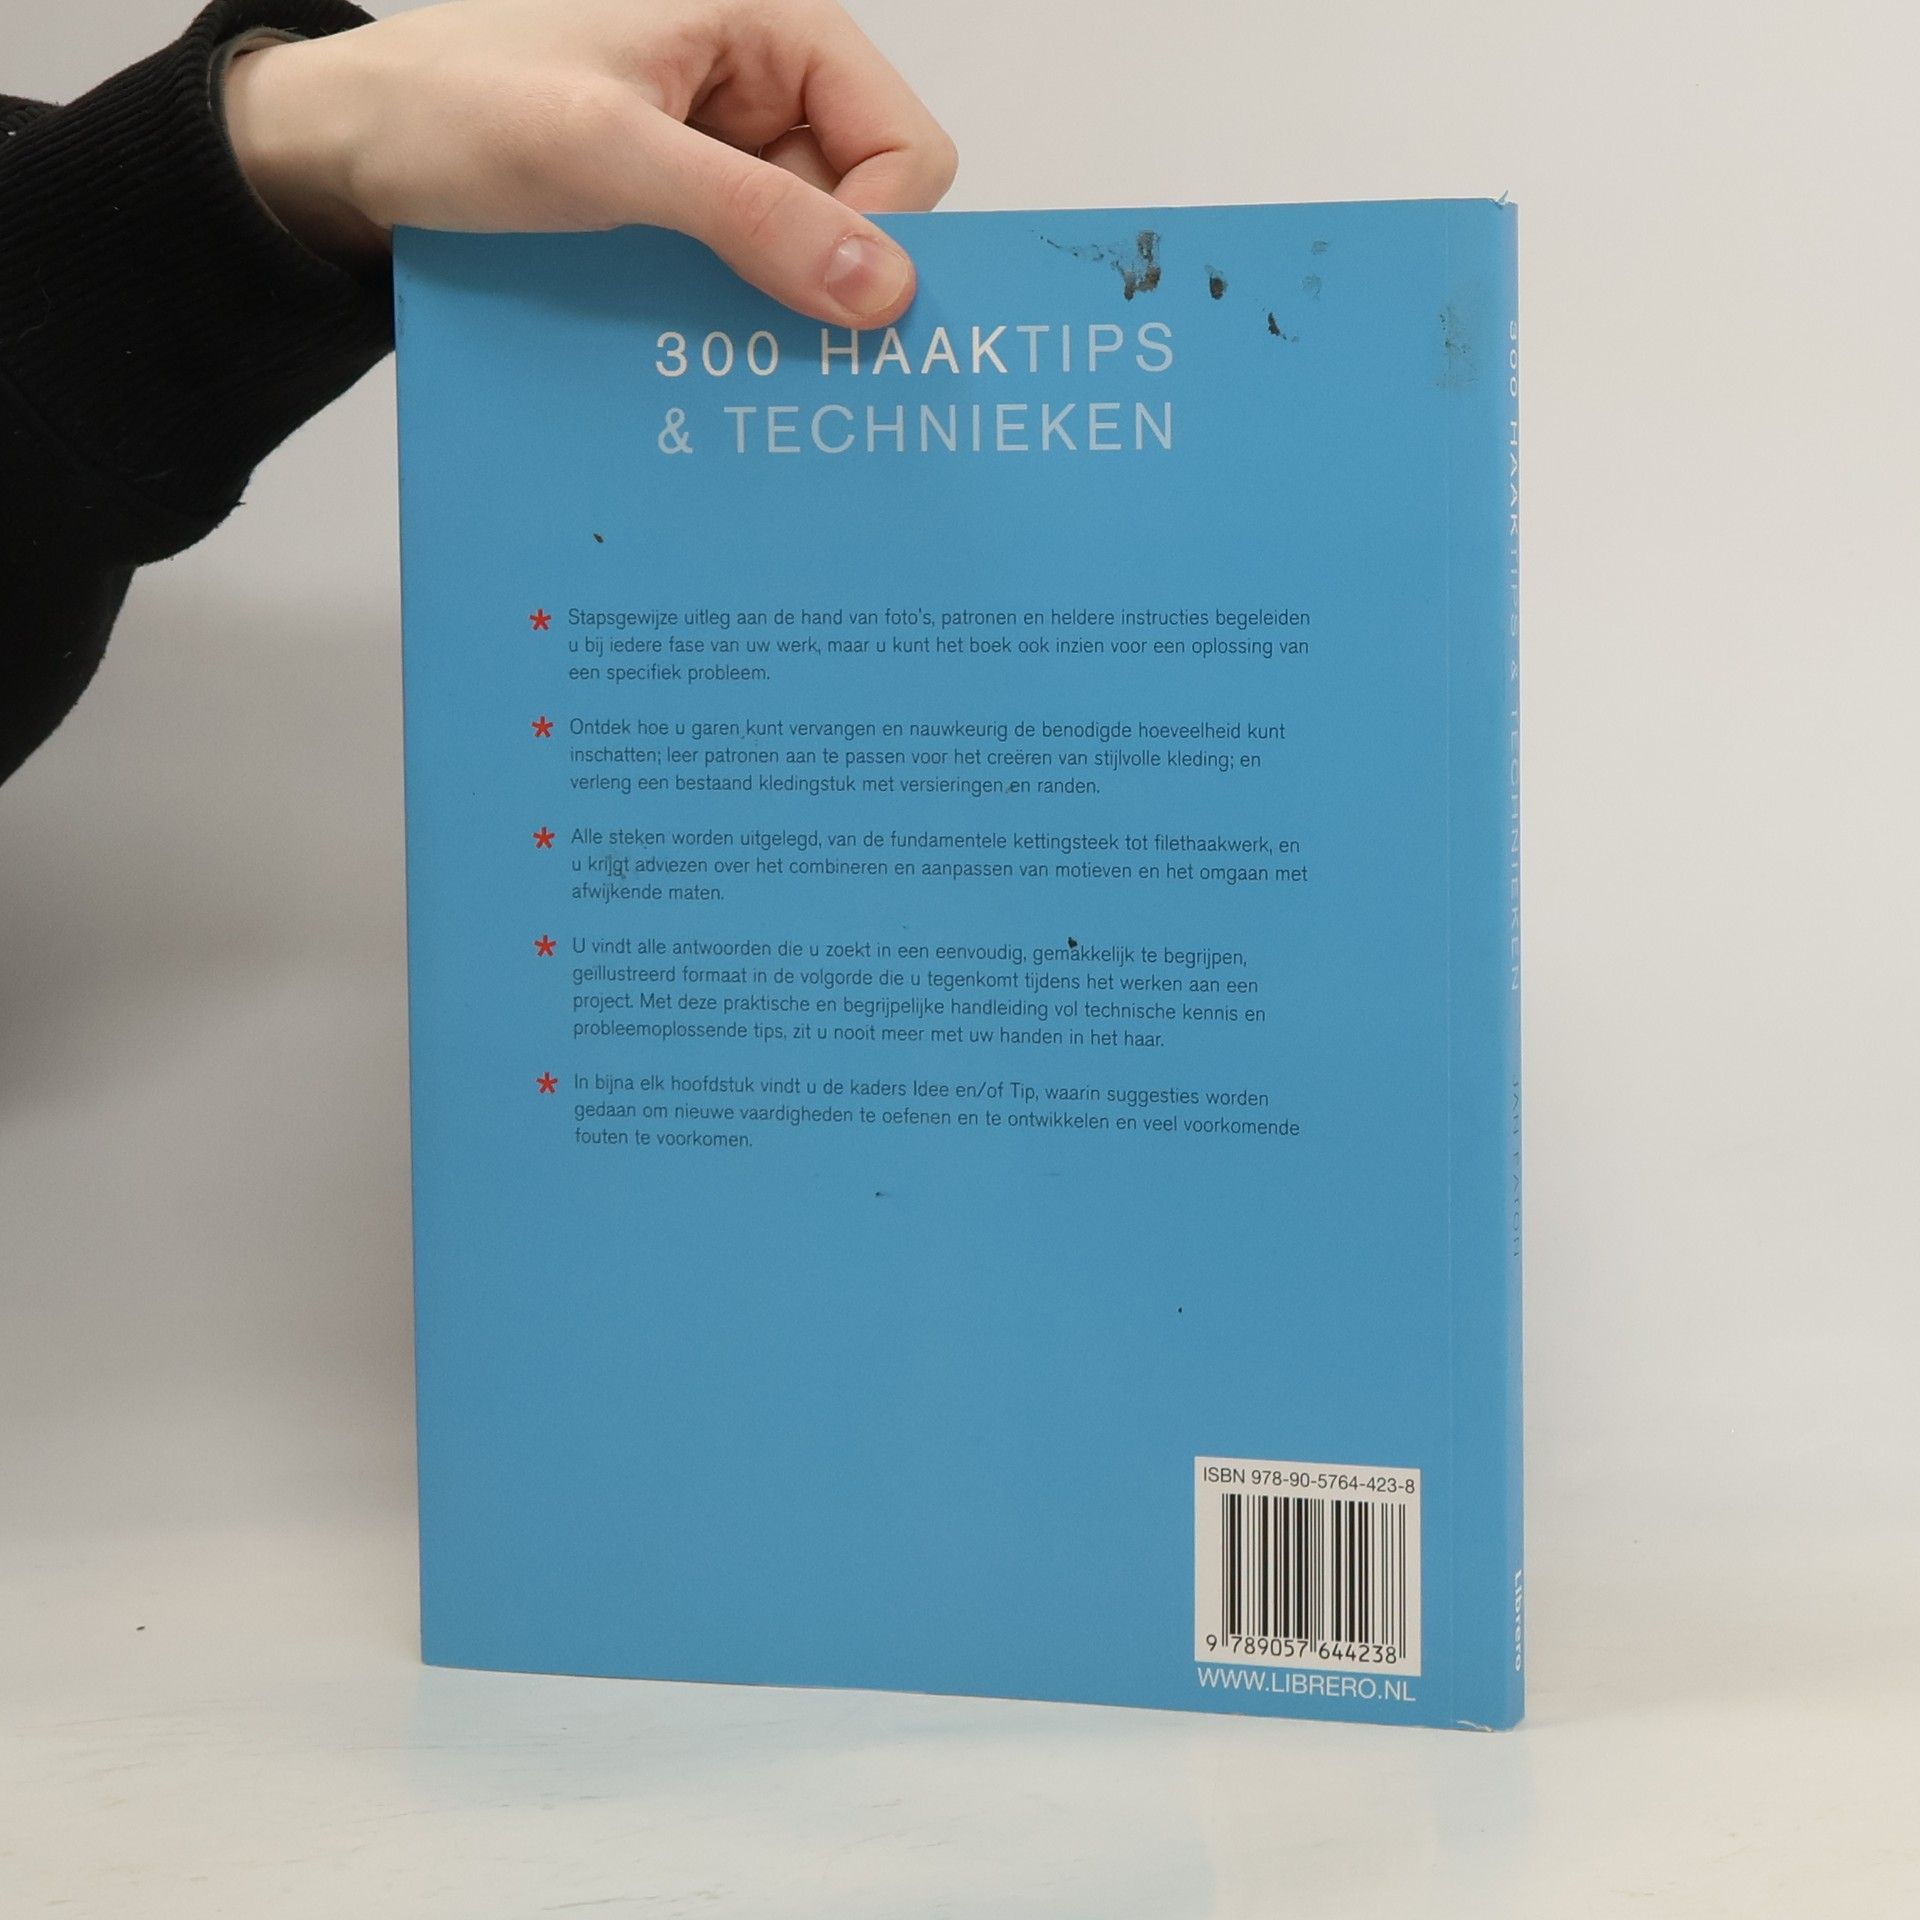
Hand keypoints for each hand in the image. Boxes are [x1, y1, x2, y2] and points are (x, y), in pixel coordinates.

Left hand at [221, 0, 956, 325]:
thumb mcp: (608, 154)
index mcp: (773, 26)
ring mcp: (727, 155)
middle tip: (764, 344)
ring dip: (772, 313)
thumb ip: (751, 215)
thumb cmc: (452, 108)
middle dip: (826, 282)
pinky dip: (729, 321)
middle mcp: (765, 87)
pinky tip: (689, 346)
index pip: (908, 145)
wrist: (344, 148)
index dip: (885, 232)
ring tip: (709, 346)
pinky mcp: (688, 212)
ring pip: (810, 257)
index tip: (824, 305)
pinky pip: (748, 279)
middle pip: (869, 208)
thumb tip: (885, 288)